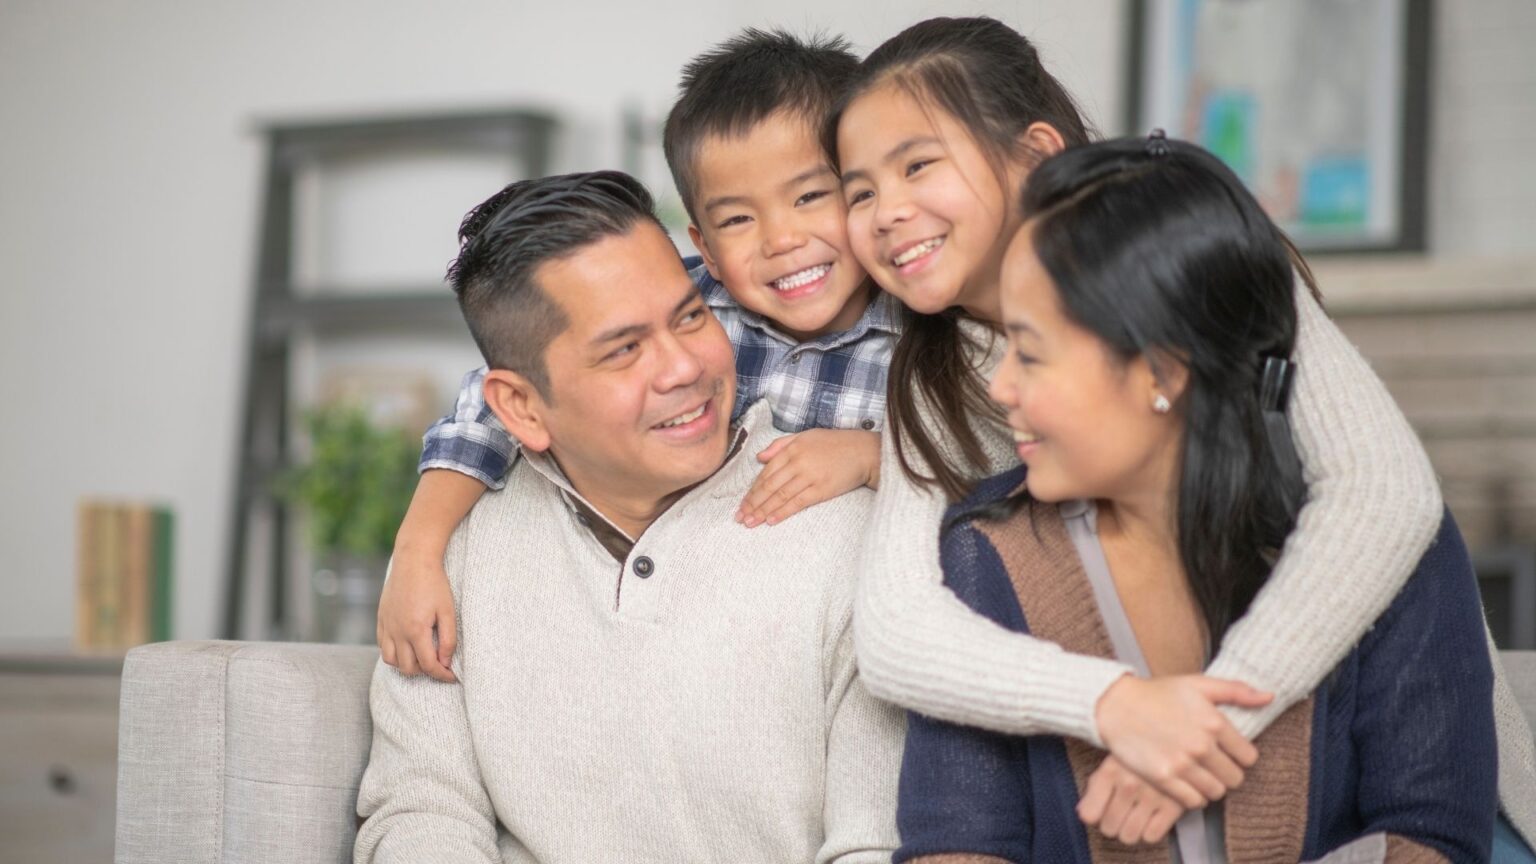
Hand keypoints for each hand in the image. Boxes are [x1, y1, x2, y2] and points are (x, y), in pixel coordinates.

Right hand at [376, 551, 457, 682]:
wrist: (413, 560)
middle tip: (439, 664)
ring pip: (391, 661)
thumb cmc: (434, 584)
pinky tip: (407, 646)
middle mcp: (397, 632)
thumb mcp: (448, 611)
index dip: (442, 675)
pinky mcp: (381, 619)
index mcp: (416, 630)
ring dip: (407, 665)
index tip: (452, 676)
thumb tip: (446, 662)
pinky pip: (383, 646)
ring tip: (423, 657)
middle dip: (425, 671)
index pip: (428, 665)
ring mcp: (387, 626)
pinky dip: (394, 653)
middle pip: (408, 668)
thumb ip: (448, 639)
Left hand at [736, 428, 879, 527]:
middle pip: (769, 486)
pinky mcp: (821, 489)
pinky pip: (797, 503)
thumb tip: (759, 458)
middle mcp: (797, 463)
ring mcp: (809, 476)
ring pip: (780, 496)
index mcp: (792, 449)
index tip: (742, 503)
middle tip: (740, 518)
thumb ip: (780, 445)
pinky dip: (782, 512)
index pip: (766, 473)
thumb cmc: (835, 443)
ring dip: (763, 511)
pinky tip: (771, 520)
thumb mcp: (805, 436)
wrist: (863, 451)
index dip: (753, 490)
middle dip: (753, 504)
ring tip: (750, 522)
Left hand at [1078, 755, 1184, 844]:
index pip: (1090, 815)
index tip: (1101, 813)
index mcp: (1110, 771)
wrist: (1176, 742)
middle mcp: (1130, 784)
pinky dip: (1150, 832)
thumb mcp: (1112, 763)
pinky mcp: (1174, 806)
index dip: (1095, 817)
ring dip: (1130, 831)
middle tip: (1121, 814)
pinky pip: (1151, 837)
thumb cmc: (1138, 756)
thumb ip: (1095, 787)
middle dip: (1113, 825)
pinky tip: (1151, 818)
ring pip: (1129, 836)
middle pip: (1109, 828)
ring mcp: (1152, 796)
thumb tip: (1084, 816)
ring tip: (1135, 817)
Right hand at [1094, 674, 1270, 807]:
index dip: (1240, 756)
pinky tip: (1185, 782)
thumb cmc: (1158, 693)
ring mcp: (1182, 764)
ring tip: (1199, 774)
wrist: (1117, 706)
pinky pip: (1194, 801)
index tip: (1227, 752)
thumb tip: (1269, 697)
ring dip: (1211, 786)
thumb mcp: (1198, 684)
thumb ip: (1236, 690)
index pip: (1249, 757)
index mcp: (1214, 722)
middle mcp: (1201, 745)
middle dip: (1227, 773)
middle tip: (1213, 765)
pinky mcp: (1164, 778)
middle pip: (1235, 779)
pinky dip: (1193, 796)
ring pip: (1216, 792)